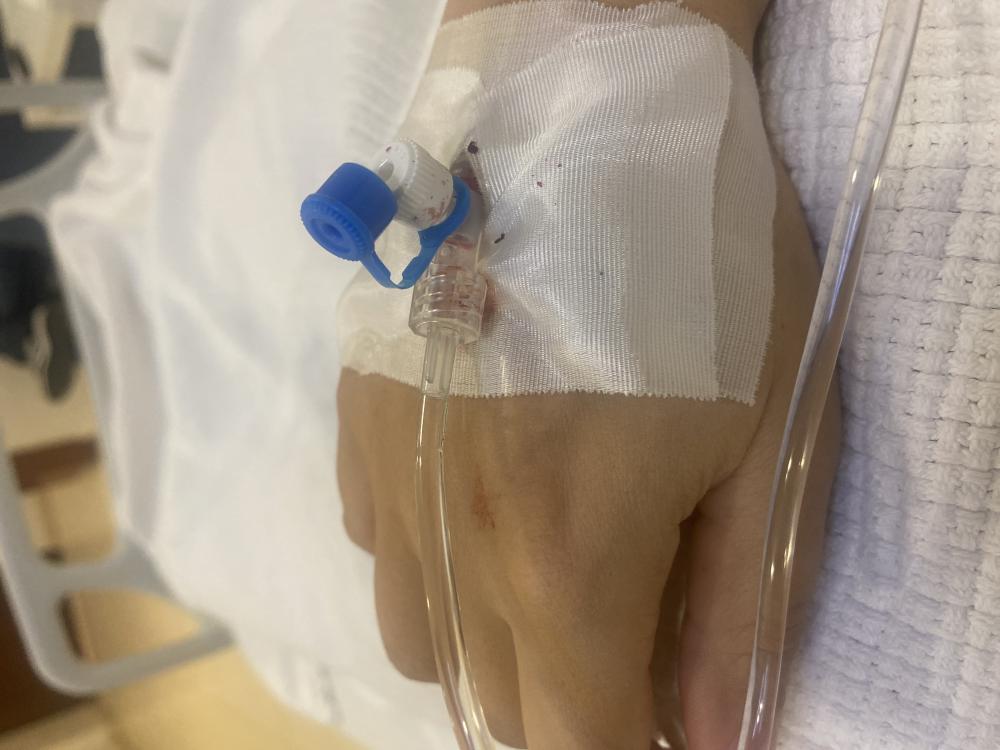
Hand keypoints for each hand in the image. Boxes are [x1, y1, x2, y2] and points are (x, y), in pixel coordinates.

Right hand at [336, 163, 840, 748]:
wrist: (564, 113)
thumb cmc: (695, 264)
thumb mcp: (760, 431)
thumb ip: (732, 604)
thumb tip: (710, 735)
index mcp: (561, 561)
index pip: (575, 744)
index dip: (622, 749)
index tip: (656, 711)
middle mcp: (448, 547)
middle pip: (498, 708)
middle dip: (570, 700)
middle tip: (630, 630)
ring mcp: (384, 483)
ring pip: (422, 645)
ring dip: (495, 645)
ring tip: (551, 564)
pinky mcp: (354, 424)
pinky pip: (378, 552)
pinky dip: (434, 566)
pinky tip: (481, 490)